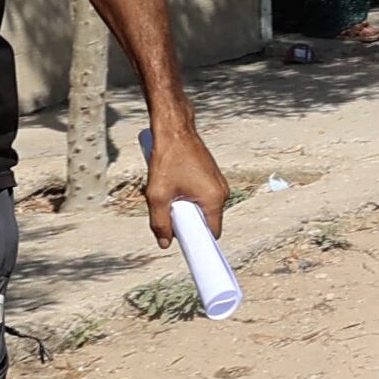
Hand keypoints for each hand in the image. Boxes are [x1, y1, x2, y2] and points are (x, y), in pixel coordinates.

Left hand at [138, 119, 228, 247]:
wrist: (175, 130)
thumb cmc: (167, 160)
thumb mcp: (157, 195)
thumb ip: (160, 223)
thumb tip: (165, 243)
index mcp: (213, 200)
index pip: (212, 233)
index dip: (199, 243)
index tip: (186, 248)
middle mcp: (222, 193)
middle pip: (206, 221)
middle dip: (187, 224)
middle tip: (167, 216)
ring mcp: (219, 183)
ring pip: (203, 208)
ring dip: (186, 209)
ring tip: (168, 196)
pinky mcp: (212, 176)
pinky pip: (202, 196)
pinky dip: (189, 198)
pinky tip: (173, 187)